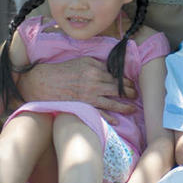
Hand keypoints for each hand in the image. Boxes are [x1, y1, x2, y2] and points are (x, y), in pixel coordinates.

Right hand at [18, 57, 137, 124]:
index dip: (126, 82)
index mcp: (96, 71)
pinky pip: (99, 114)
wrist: (46, 82)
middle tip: (136, 95)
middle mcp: (95, 84)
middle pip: (118, 90)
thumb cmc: (64, 70)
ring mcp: (90, 97)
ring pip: (112, 103)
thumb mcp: (83, 61)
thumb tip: (111, 70)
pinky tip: (116, 121)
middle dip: (129, 93)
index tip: (132, 84)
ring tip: (133, 109)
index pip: (116, 77)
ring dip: (124, 106)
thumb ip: (99, 64)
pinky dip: (108, 118)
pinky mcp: (84, 106)